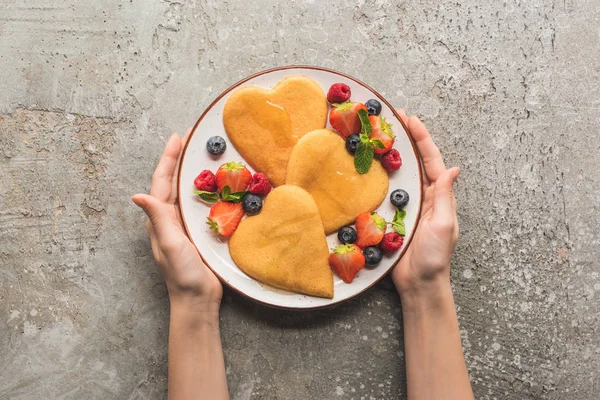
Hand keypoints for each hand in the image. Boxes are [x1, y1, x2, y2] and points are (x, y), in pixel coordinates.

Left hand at [132, 130, 222, 313]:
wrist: (197, 299)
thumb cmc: (182, 274)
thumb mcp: (169, 244)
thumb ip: (158, 219)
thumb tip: (137, 195)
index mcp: (160, 219)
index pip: (162, 181)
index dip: (168, 159)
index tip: (177, 138)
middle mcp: (170, 218)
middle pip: (173, 182)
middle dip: (179, 159)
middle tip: (191, 138)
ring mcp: (184, 225)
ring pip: (187, 191)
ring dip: (193, 171)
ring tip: (203, 154)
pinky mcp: (199, 232)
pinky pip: (201, 205)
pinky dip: (207, 190)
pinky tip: (218, 184)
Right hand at [392, 111, 459, 297]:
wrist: (418, 284)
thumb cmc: (435, 257)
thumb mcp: (444, 225)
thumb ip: (446, 197)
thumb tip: (454, 169)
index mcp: (439, 196)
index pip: (432, 161)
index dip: (422, 139)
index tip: (411, 119)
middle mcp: (423, 197)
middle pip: (414, 162)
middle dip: (405, 140)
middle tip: (391, 119)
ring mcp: (407, 206)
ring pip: (399, 174)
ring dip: (390, 155)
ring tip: (378, 136)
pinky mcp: (391, 217)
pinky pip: (385, 193)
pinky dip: (378, 178)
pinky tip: (367, 169)